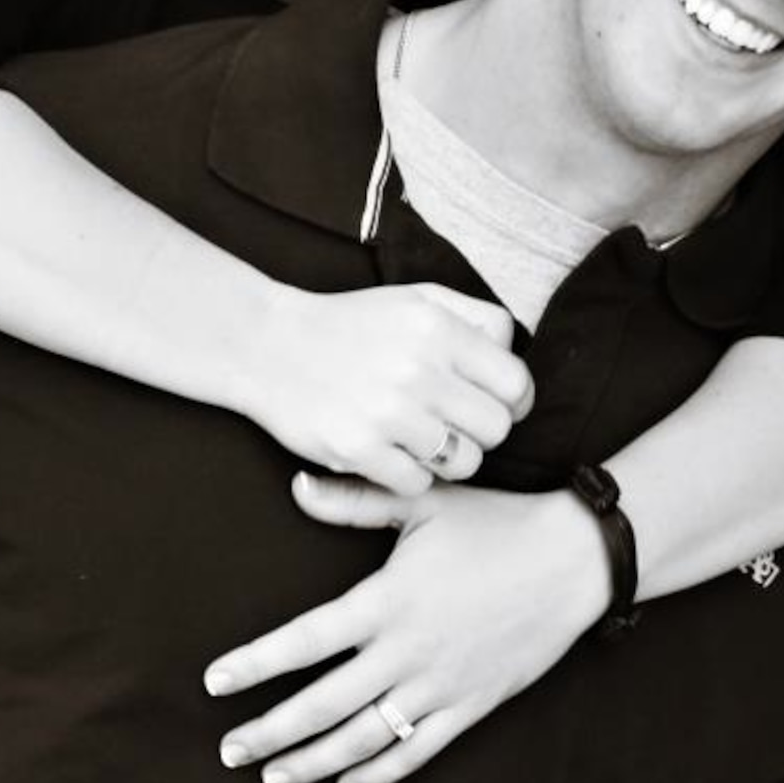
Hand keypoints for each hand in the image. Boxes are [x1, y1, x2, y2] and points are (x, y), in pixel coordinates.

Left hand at [204, 479, 610, 782]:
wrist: (574, 561)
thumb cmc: (496, 523)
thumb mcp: (424, 502)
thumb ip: (356, 499)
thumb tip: (297, 486)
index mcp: (388, 601)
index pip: (304, 640)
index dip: (255, 665)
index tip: (213, 684)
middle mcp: (407, 651)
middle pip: (322, 704)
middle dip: (268, 732)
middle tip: (227, 750)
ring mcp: (440, 685)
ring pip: (362, 739)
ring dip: (311, 762)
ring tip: (272, 777)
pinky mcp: (471, 705)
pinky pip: (417, 750)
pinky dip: (378, 773)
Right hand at [241, 284, 533, 496]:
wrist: (268, 345)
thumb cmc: (351, 325)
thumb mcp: (416, 299)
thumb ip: (473, 319)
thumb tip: (513, 354)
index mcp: (438, 328)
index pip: (515, 382)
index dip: (513, 400)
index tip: (495, 404)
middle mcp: (418, 369)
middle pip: (496, 427)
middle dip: (481, 430)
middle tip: (454, 423)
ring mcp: (388, 412)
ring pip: (464, 461)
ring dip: (448, 456)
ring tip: (421, 439)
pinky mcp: (358, 449)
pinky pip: (418, 483)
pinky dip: (409, 474)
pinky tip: (390, 452)